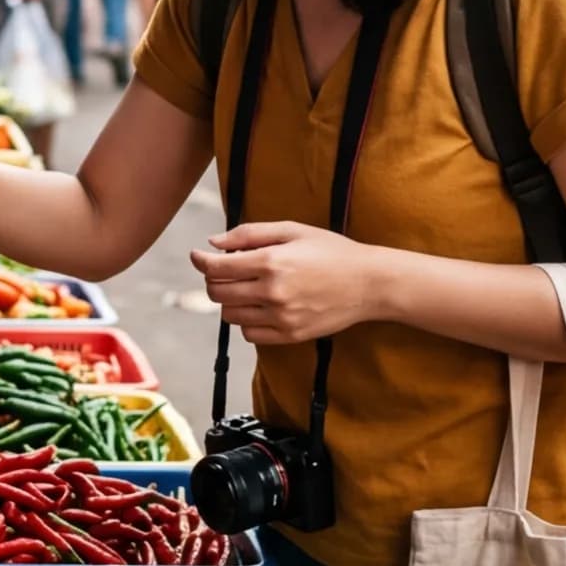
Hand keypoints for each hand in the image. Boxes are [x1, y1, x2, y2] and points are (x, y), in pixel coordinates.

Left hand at [189, 222, 381, 344]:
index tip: (197, 255)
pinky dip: (246, 321)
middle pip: (217, 292)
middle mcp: (272, 292)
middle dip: (213, 280)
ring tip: (245, 288)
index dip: (200, 260)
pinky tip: (260, 306)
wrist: (369, 283)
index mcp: (271, 262)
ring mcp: (281, 317)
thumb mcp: (292, 231)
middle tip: (224, 270)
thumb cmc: (331, 251)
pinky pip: (249, 334)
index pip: (216, 267)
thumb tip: (213, 243)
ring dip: (229, 301)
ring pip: (229, 315)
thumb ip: (249, 234)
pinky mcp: (290, 335)